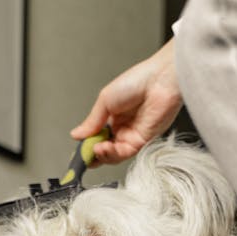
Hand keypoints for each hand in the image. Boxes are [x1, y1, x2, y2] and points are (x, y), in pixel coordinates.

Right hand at [71, 39, 182, 165]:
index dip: (87, 145)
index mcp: (112, 117)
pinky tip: (104, 148)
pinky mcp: (142, 142)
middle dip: (93, 153)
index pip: (96, 137)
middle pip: (104, 149)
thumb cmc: (137, 81)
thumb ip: (92, 121)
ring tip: (95, 148)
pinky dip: (112, 154)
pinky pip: (125, 154)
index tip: (79, 149)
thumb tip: (77, 134)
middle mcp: (122, 128)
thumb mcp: (105, 100)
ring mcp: (132, 136)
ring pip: (113, 155)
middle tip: (85, 153)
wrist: (160, 81)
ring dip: (102, 155)